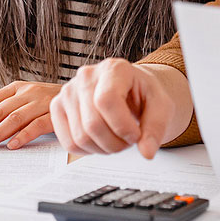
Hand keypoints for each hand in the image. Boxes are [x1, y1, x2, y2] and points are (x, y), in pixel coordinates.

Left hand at [0, 81, 60, 150]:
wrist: (81, 96)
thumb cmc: (47, 102)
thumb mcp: (24, 99)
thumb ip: (5, 109)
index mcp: (15, 88)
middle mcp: (26, 93)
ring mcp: (41, 103)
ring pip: (13, 119)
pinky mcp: (54, 115)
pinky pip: (36, 126)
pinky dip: (23, 136)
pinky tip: (12, 146)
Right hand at [49, 58, 177, 158]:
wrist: (130, 91)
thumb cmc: (144, 95)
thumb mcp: (161, 107)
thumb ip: (156, 129)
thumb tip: (147, 152)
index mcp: (114, 69)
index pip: (106, 100)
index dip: (122, 126)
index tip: (136, 135)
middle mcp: (86, 76)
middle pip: (92, 124)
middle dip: (115, 143)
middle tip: (128, 141)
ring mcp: (68, 91)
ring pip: (80, 137)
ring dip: (103, 148)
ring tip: (116, 139)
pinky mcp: (58, 107)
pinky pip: (68, 142)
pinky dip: (88, 150)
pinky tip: (101, 140)